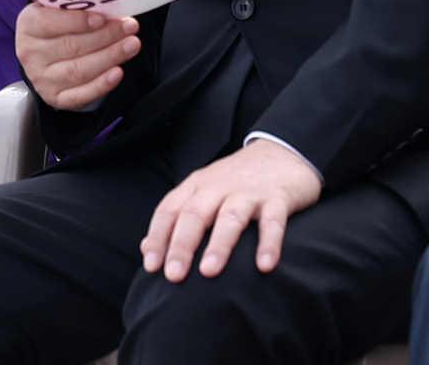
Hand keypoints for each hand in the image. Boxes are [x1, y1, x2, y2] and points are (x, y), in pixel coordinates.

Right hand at [15, 3, 141, 110]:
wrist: (45, 53)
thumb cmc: (57, 25)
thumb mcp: (58, 9)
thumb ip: (75, 6)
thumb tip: (107, 3)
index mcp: (28, 25)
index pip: (48, 23)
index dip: (76, 21)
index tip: (102, 18)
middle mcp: (30, 53)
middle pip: (70, 46)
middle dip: (105, 36)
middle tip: (129, 27)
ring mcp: (41, 78)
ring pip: (78, 70)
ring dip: (110, 57)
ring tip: (131, 45)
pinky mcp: (54, 97)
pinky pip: (80, 95)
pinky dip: (101, 85)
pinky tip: (117, 72)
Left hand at [143, 139, 322, 281]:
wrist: (281, 152)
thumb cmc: (236, 181)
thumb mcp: (203, 191)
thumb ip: (178, 217)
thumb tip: (147, 247)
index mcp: (195, 186)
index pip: (169, 211)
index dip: (157, 237)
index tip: (151, 266)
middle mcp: (217, 187)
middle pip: (194, 215)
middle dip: (181, 246)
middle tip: (174, 275)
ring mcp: (248, 192)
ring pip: (229, 217)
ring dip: (218, 245)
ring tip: (209, 272)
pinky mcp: (278, 198)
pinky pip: (273, 222)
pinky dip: (269, 243)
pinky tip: (265, 266)